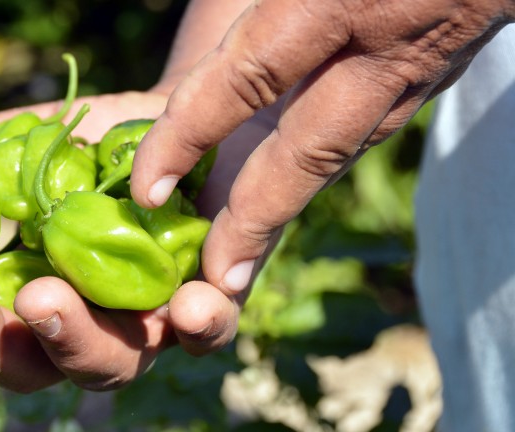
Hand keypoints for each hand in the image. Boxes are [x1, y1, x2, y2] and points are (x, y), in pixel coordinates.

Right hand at [0, 90, 262, 391]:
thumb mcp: (36, 137)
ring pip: (108, 365)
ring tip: (43, 298)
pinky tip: (186, 306)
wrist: (188, 126)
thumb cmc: (99, 146)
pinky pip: (208, 334)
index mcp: (28, 291)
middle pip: (27, 364)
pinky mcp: (210, 307)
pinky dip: (198, 327)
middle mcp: (83, 323)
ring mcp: (146, 324)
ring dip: (73, 340)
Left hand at [131, 0, 514, 295]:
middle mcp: (385, 47)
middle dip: (255, 219)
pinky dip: (322, 166)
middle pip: (308, 153)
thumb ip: (255, 3)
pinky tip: (286, 191)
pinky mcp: (435, 71)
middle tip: (214, 280)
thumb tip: (219, 52)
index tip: (146, 189)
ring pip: (344, 151)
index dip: (189, 138)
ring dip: (291, 208)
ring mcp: (420, 65)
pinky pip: (369, 127)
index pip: (246, 81)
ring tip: (241, 263)